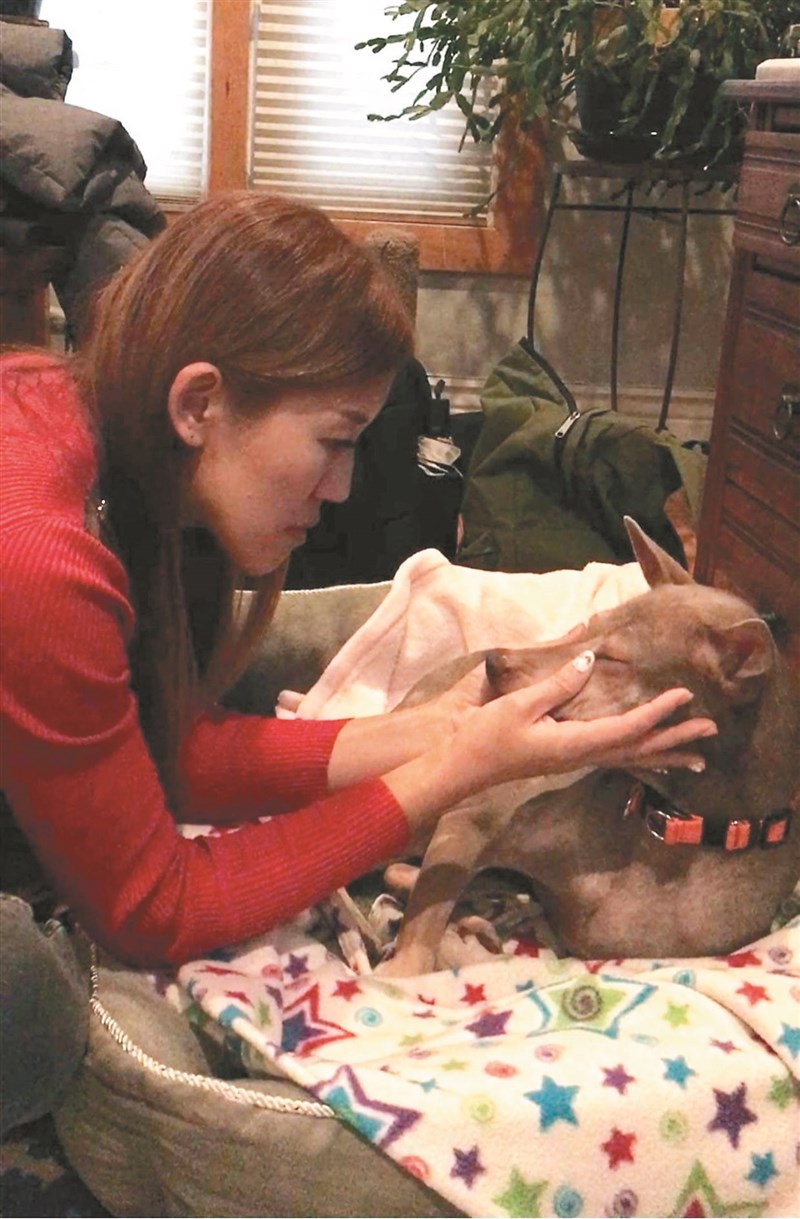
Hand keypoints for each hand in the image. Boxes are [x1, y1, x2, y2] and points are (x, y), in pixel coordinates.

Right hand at [450, 650, 716, 791]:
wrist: (458, 767)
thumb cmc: (484, 736)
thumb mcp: (519, 705)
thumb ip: (557, 684)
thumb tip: (590, 662)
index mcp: (573, 745)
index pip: (627, 728)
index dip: (657, 712)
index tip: (684, 695)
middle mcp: (580, 756)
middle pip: (638, 749)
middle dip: (675, 739)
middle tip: (710, 730)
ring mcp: (572, 760)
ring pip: (628, 757)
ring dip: (663, 753)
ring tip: (695, 758)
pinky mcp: (564, 756)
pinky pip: (612, 756)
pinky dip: (638, 755)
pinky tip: (647, 757)